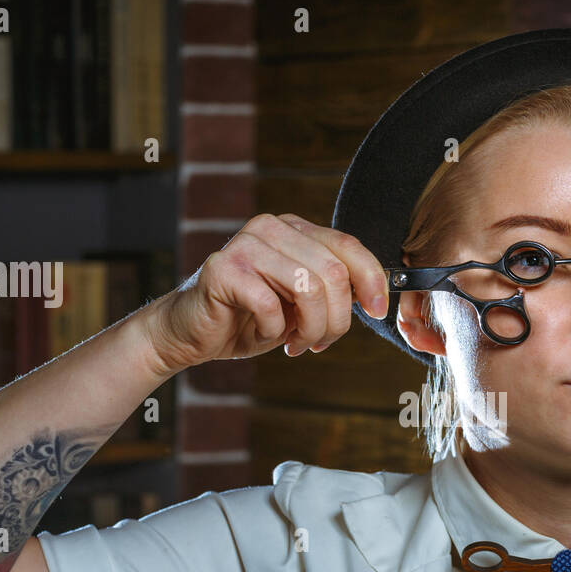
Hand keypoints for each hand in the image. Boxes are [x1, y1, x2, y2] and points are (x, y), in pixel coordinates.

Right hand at [141, 213, 390, 374]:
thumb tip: (376, 297)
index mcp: (293, 230)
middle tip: (319, 343)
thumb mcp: (301, 303)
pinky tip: (262, 334)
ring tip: (296, 343)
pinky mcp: (223, 269)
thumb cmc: (248, 319)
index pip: (347, 246)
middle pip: (333, 272)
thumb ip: (332, 289)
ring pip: (309, 288)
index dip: (372, 280)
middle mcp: (271, 228)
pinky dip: (274, 331)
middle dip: (337, 319)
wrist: (192, 333)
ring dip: (310, 329)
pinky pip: (271, 306)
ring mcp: (245, 245)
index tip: (378, 312)